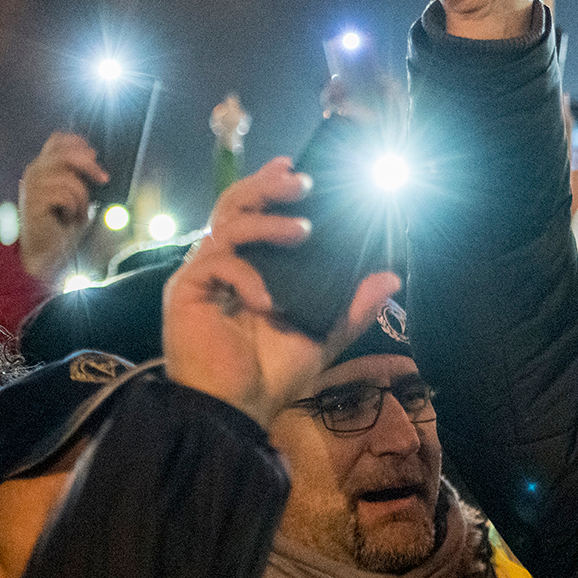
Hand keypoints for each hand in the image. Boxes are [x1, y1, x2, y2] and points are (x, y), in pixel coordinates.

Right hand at [18, 132, 104, 278]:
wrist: (47, 249)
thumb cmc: (63, 221)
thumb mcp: (76, 192)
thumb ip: (79, 173)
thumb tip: (92, 156)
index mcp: (44, 165)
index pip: (57, 140)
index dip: (78, 142)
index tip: (94, 155)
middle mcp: (34, 171)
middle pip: (65, 153)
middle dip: (89, 165)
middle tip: (103, 179)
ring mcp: (32, 185)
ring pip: (69, 179)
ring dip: (82, 198)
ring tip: (76, 211)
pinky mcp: (33, 201)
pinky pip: (64, 195)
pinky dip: (74, 208)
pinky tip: (67, 217)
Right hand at [163, 158, 400, 427]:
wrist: (240, 410)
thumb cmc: (272, 373)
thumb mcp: (323, 334)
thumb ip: (353, 306)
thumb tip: (391, 277)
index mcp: (248, 266)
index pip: (254, 213)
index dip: (270, 185)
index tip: (296, 167)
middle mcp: (221, 264)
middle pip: (234, 204)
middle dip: (267, 186)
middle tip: (302, 182)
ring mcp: (202, 275)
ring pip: (226, 224)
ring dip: (267, 223)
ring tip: (302, 231)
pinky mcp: (186, 292)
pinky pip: (217, 263)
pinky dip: (248, 275)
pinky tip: (268, 299)